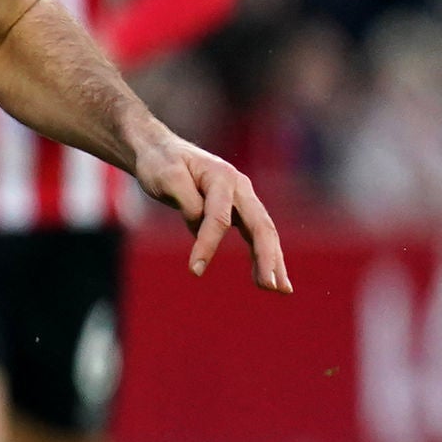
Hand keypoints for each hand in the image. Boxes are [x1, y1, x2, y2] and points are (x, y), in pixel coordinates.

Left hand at [132, 129, 291, 291]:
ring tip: (280, 290)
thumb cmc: (161, 163)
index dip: (207, 244)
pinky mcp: (238, 210)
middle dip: (267, 258)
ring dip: (273, 262)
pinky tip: (268, 277)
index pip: (218, 217)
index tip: (194, 270)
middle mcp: (240, 188)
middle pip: (260, 226)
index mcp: (222, 178)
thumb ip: (187, 201)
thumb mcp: (166, 177)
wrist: (160, 151)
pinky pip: (255, 235)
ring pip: (263, 233)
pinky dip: (263, 256)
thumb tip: (201, 226)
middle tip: (272, 287)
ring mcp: (242, 199)